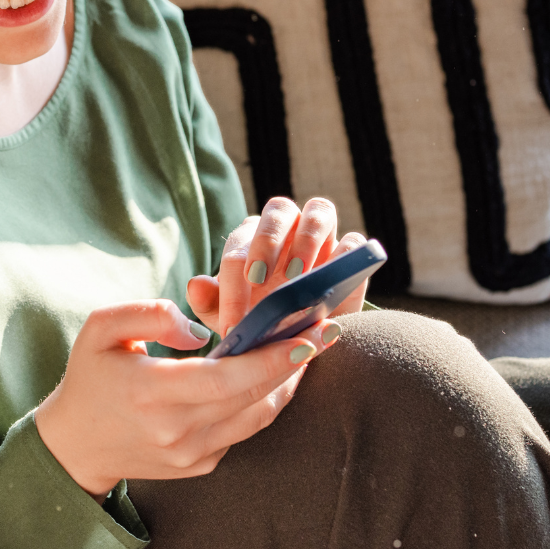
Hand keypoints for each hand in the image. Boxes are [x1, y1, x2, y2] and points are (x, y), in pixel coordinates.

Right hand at [34, 298, 337, 498]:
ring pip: (257, 418)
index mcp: (151, 393)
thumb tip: (198, 329)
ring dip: (287, 383)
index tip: (306, 335)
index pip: (225, 379)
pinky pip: (244, 430)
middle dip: (295, 363)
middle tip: (326, 329)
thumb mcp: (101, 329)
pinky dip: (265, 401)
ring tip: (310, 346)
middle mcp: (177, 431)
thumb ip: (147, 314)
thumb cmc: (90, 375)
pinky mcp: (201, 465)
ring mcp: (192, 454)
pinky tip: (276, 372)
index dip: (271, 359)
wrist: (75, 445)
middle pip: (252, 398)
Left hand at [186, 197, 368, 337]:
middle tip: (259, 280)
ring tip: (298, 276)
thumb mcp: (231, 320)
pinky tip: (334, 279)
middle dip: (267, 242)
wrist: (297, 339)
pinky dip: (346, 255)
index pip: (238, 247)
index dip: (233, 283)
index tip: (234, 320)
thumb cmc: (258, 322)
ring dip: (308, 240)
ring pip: (319, 210)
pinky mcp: (350, 254)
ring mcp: (321, 235)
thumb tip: (195, 285)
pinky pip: (354, 241)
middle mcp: (286, 227)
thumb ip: (209, 303)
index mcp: (251, 238)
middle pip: (278, 210)